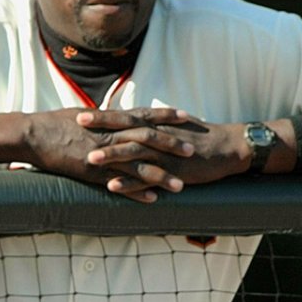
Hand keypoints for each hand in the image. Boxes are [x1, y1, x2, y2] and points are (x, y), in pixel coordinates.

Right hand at [20, 107, 195, 203]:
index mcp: (108, 120)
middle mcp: (109, 136)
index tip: (186, 116)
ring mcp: (102, 155)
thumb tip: (114, 115)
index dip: (166, 116)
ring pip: (138, 165)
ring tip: (181, 185)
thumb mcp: (81, 114)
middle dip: (172, 146)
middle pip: (148, 139)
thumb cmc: (52, 122)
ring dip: (161, 176)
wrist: (32, 135)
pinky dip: (136, 192)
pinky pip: (118, 184)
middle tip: (193, 152)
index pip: (144, 115)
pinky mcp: (91, 172)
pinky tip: (152, 200)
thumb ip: (102, 118)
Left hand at [81, 111, 248, 199]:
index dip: (101, 117)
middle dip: (100, 130)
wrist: (225, 147)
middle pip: (124, 130)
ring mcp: (164, 154)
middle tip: (76, 128)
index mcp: (154, 125)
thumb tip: (126, 120)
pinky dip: (129, 183)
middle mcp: (156, 136)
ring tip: (90, 158)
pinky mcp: (171, 172)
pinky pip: (147, 178)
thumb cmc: (195, 135)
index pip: (123, 117)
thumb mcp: (169, 125)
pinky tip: (112, 186)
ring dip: (112, 156)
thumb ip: (147, 123)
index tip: (78, 114)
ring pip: (134, 153)